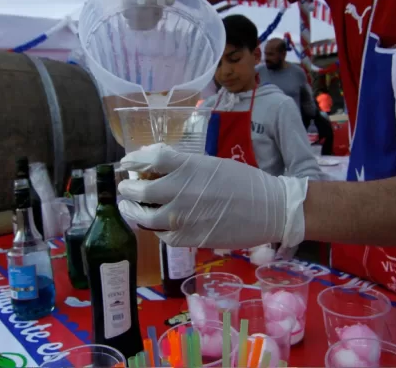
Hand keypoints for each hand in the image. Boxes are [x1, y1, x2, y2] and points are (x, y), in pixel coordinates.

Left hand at [117, 144, 308, 248]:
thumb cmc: (244, 183)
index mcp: (188, 166)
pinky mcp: (188, 238)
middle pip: (140, 189)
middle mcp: (180, 190)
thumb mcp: (212, 165)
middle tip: (127, 187)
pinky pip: (162, 235)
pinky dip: (156, 229)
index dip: (134, 159)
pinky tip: (157, 225)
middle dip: (129, 188)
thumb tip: (160, 169)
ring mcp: (182, 216)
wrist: (268, 209)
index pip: (150, 158)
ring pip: (144, 217)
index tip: (128, 162)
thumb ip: (185, 167)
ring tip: (131, 207)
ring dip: (133, 211)